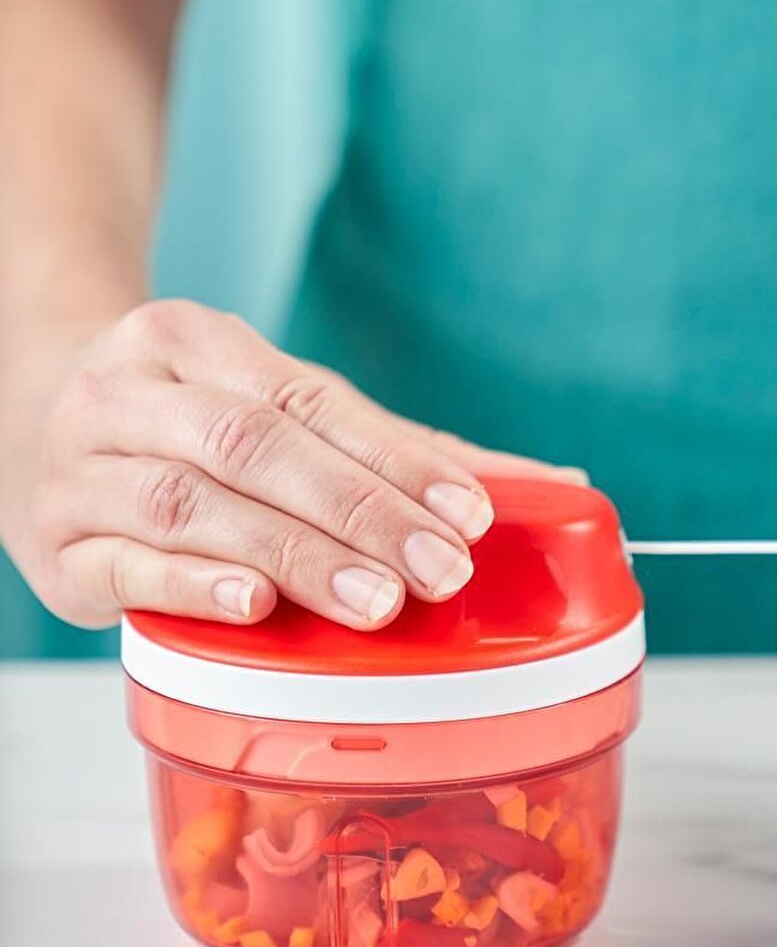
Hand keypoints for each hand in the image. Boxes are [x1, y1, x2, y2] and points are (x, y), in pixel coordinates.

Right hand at [0, 298, 582, 629]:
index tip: (470, 513)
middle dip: (358, 513)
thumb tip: (554, 486)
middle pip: (255, 447)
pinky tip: (255, 606)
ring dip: (293, 556)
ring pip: (195, 509)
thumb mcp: (274, 405)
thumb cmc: (181, 421)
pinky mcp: (58, 548)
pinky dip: (195, 588)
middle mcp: (129, 394)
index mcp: (191, 341)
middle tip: (437, 572)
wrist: (26, 411)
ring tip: (373, 602)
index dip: (397, 460)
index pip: (311, 402)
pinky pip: (127, 567)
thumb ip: (399, 447)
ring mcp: (82, 470)